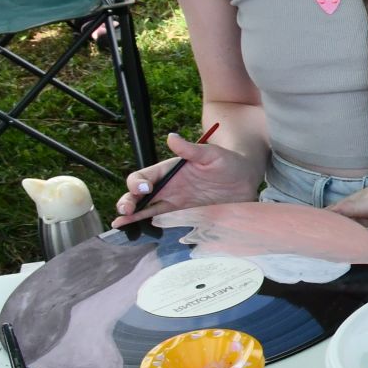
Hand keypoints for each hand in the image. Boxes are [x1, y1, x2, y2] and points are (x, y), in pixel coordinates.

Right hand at [113, 132, 261, 223]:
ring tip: (120, 223)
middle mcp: (167, 187)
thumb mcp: (211, 154)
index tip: (144, 189)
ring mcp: (174, 202)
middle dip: (128, 202)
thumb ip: (191, 149)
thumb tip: (172, 137)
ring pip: (146, 209)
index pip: (144, 177)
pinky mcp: (185, 214)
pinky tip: (132, 230)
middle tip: (126, 210)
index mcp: (169, 171)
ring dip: (132, 216)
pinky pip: (162, 220)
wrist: (246, 179)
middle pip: (138, 195)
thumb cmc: (228, 162)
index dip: (138, 183)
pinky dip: (147, 224)